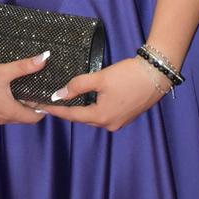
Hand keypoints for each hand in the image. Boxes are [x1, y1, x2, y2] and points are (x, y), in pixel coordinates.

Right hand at [0, 52, 49, 124]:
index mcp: (9, 111)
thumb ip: (25, 66)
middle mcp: (0, 119)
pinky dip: (2, 105)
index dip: (43, 109)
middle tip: (37, 90)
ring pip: (8, 115)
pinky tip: (0, 91)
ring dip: (16, 105)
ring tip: (21, 89)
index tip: (47, 97)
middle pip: (22, 117)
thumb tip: (44, 58)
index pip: (34, 117)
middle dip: (31, 106)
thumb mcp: (3, 70)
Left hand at [40, 57, 170, 131]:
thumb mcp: (101, 78)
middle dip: (68, 110)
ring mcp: (119, 121)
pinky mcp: (126, 115)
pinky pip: (104, 113)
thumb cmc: (129, 75)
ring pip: (94, 116)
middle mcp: (110, 124)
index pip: (72, 115)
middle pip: (83, 117)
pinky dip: (94, 107)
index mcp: (102, 117)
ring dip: (82, 109)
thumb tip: (59, 94)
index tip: (42, 107)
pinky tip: (89, 99)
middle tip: (52, 103)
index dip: (56, 110)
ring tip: (68, 101)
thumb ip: (78, 85)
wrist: (157, 75)